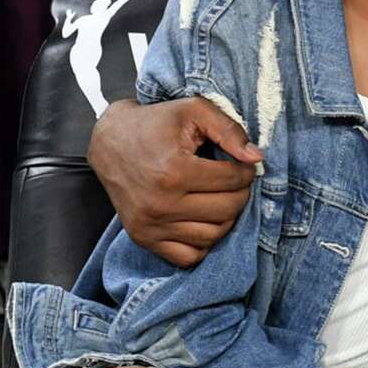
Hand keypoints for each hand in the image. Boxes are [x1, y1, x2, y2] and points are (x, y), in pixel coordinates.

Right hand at [86, 98, 262, 266]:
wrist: (110, 141)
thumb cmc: (155, 123)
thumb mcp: (193, 110)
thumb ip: (229, 130)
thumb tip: (257, 158)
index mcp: (173, 172)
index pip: (232, 181)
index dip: (246, 171)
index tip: (243, 164)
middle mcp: (160, 204)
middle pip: (226, 210)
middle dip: (240, 194)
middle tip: (235, 181)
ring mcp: (150, 226)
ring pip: (212, 236)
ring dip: (226, 218)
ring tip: (221, 197)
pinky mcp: (143, 238)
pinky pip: (188, 256)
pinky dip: (204, 242)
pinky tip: (204, 219)